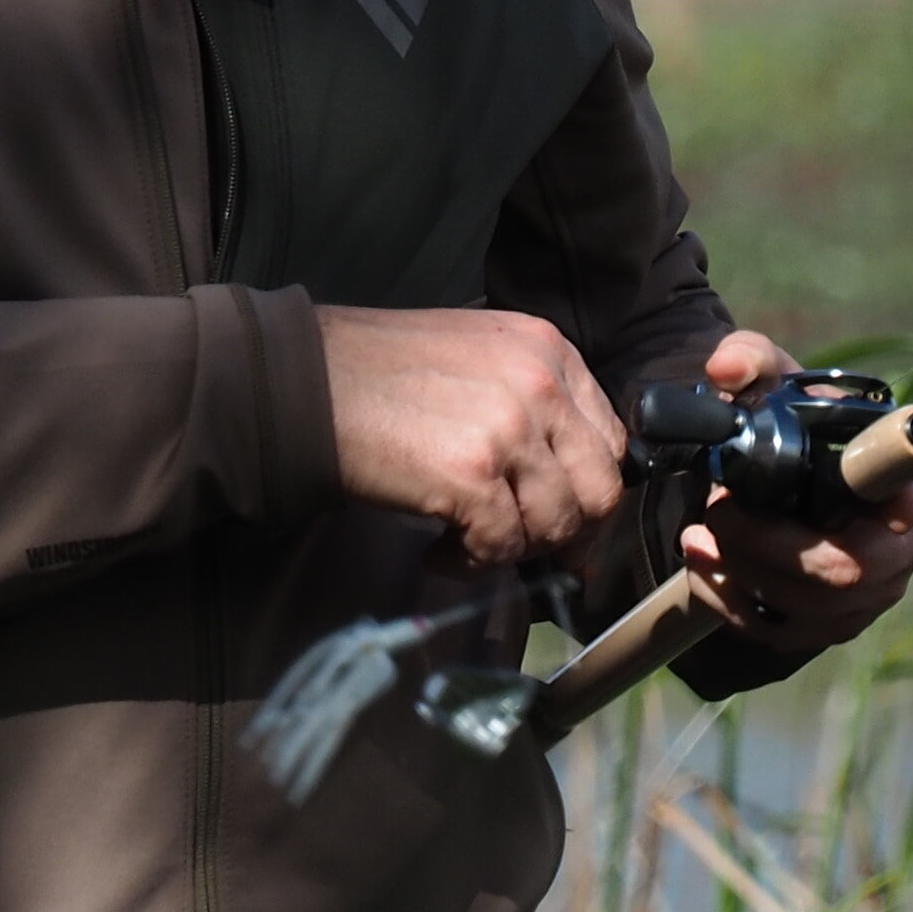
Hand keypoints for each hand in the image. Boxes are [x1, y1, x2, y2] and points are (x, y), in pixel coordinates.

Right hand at [320, 306, 627, 562]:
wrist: (304, 380)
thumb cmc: (380, 371)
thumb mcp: (478, 356)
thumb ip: (531, 400)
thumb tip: (565, 476)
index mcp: (549, 349)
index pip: (608, 441)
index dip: (580, 487)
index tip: (546, 509)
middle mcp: (542, 382)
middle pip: (598, 488)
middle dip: (559, 527)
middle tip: (512, 536)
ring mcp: (511, 427)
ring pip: (554, 524)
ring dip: (512, 547)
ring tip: (465, 540)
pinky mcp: (473, 474)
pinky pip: (501, 546)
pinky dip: (470, 562)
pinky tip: (436, 549)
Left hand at [678, 328, 912, 653]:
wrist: (768, 469)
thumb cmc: (789, 420)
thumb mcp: (771, 378)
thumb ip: (751, 358)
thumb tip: (726, 368)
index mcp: (911, 471)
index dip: (903, 503)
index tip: (875, 508)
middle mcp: (907, 537)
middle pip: (857, 567)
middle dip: (777, 548)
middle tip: (721, 515)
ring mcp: (876, 587)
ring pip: (819, 606)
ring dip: (748, 575)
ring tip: (699, 537)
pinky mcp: (836, 621)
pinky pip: (791, 633)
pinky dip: (738, 607)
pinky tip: (704, 571)